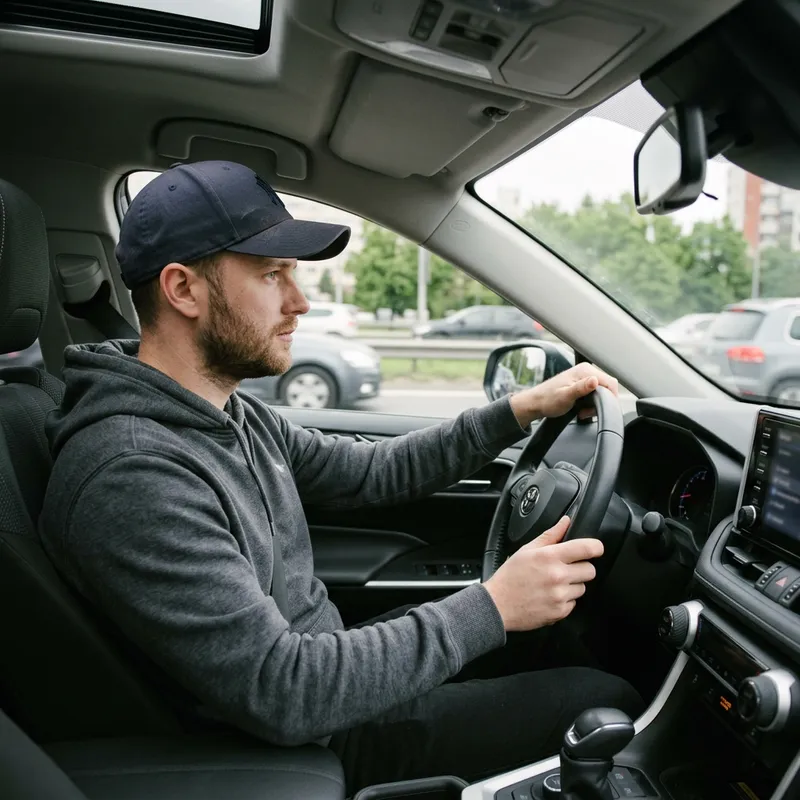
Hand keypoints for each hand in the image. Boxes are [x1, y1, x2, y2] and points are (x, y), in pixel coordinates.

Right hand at [483, 516, 602, 631]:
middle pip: (590, 570)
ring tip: (553, 584)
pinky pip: (574, 603)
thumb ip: (550, 535)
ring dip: (572, 585)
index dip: (596, 547)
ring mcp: (560, 596)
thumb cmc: (510, 576)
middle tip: (565, 569)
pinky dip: (565, 601)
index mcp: (550, 557)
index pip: (587, 549)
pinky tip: (550, 596)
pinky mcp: (560, 612)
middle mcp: (558, 576)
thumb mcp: (527, 550)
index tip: (595, 549)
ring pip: (583, 588)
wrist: (498, 605)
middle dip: (581, 568)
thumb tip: (566, 521)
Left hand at [509, 362, 618, 427]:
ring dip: (595, 404)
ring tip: (582, 411)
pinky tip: (581, 409)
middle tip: (587, 412)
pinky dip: (590, 403)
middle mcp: (586, 371)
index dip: (609, 398)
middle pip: (607, 387)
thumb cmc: (547, 400)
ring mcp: (584, 377)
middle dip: (601, 402)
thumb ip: (581, 388)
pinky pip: (594, 394)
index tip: (598, 409)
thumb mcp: (565, 396)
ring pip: (601, 392)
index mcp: (585, 371)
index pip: (610, 382)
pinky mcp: (582, 384)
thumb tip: (594, 380)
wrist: (536, 403)